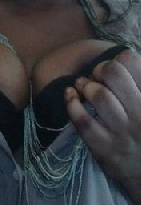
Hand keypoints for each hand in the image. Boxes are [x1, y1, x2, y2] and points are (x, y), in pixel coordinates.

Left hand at [66, 49, 140, 202]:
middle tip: (95, 77)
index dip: (116, 60)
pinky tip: (70, 97)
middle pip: (114, 74)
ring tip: (83, 87)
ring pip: (99, 96)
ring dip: (86, 86)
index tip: (111, 69)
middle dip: (99, 69)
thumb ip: (136, 84)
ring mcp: (122, 131)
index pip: (131, 62)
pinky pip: (83, 121)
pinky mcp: (104, 147)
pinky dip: (72, 105)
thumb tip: (120, 58)